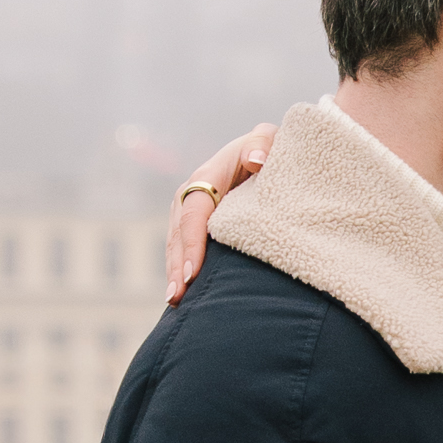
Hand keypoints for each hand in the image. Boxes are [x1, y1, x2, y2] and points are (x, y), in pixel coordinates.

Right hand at [164, 123, 277, 302]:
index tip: (193, 271)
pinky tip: (181, 297)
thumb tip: (257, 160)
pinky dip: (179, 271)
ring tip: (176, 301)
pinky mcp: (193, 226)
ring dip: (174, 273)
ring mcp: (188, 211)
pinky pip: (181, 250)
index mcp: (208, 175)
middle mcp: (191, 193)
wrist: (259, 153)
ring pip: (175, 244)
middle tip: (179, 295)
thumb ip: (263, 143)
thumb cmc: (267, 150)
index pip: (195, 211)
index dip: (192, 242)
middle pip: (179, 232)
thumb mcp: (268, 141)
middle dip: (176, 264)